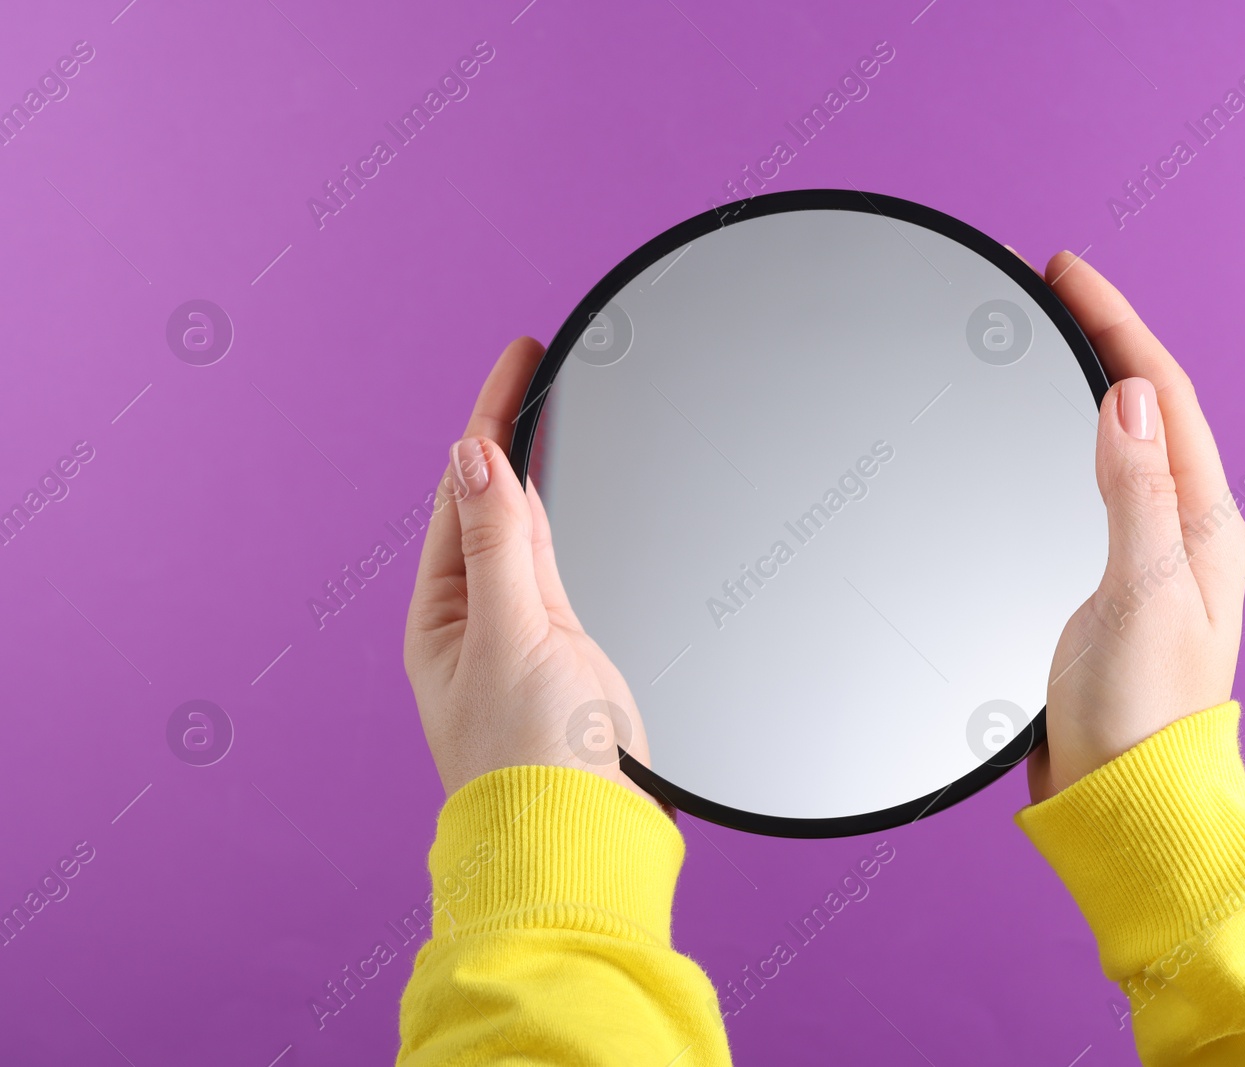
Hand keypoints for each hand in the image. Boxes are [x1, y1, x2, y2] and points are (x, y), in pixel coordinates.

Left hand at [404, 337, 655, 803]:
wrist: (581, 840)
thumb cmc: (530, 763)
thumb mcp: (512, 639)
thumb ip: (500, 546)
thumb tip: (472, 457)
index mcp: (443, 614)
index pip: (463, 490)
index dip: (489, 417)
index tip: (518, 356)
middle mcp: (477, 618)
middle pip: (489, 501)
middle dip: (506, 430)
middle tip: (533, 362)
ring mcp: (524, 632)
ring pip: (525, 528)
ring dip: (531, 467)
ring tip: (543, 407)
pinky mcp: (571, 651)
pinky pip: (560, 563)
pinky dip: (562, 516)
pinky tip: (565, 493)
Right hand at [1025, 254, 1244, 800]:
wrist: (1121, 804)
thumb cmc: (1139, 720)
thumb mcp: (1139, 597)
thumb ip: (1136, 496)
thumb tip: (1130, 398)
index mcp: (1204, 528)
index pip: (1165, 395)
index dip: (1117, 323)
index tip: (1067, 272)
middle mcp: (1184, 533)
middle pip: (1150, 405)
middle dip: (1106, 336)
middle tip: (1056, 284)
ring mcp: (1148, 557)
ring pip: (1125, 440)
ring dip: (1093, 379)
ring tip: (1054, 332)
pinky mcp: (1109, 582)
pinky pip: (1099, 481)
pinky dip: (1071, 435)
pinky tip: (1050, 430)